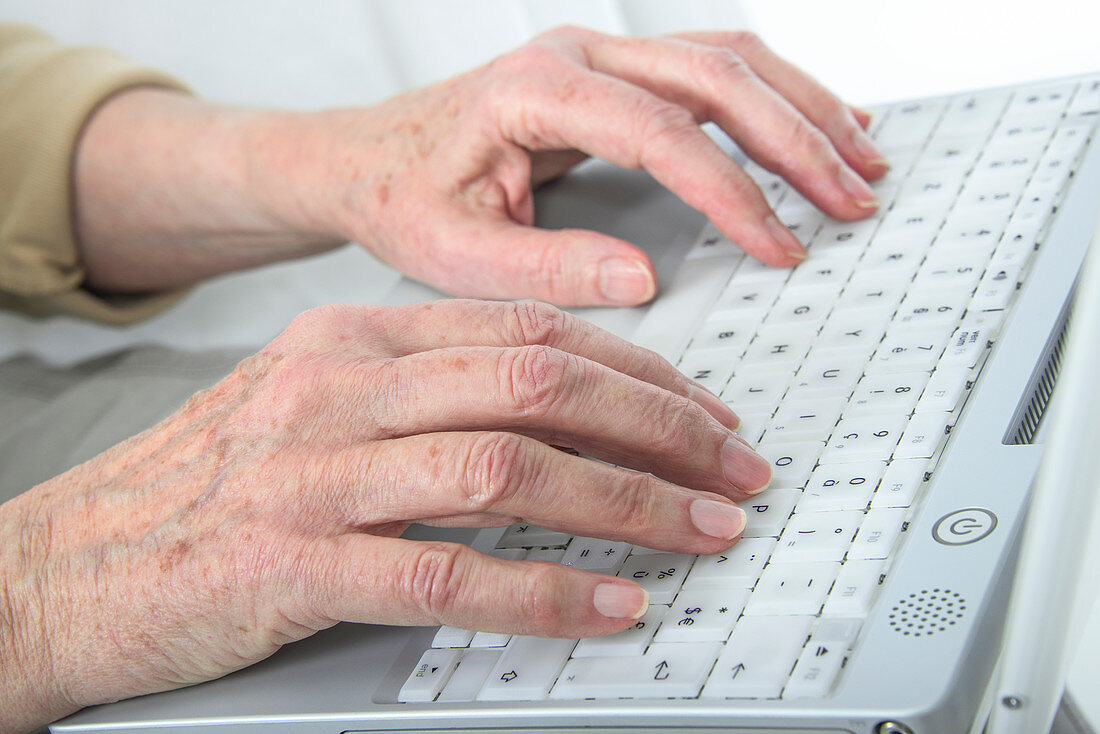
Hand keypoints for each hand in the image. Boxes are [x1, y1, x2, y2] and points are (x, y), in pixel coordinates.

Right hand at [0, 300, 769, 730]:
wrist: (75, 560)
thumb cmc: (212, 483)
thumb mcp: (321, 403)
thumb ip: (430, 394)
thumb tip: (560, 412)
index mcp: (356, 335)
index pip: (528, 332)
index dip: (637, 372)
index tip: (704, 413)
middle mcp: (341, 386)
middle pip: (537, 385)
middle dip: (659, 429)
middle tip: (734, 470)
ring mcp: (316, 473)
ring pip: (509, 470)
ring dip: (627, 505)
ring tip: (704, 534)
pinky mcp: (293, 564)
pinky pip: (448, 573)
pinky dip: (546, 592)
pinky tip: (612, 606)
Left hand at [75, 27, 885, 304]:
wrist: (371, 157)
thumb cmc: (403, 198)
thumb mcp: (451, 251)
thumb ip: (541, 268)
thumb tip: (641, 279)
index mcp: (535, 90)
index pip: (661, 132)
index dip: (732, 192)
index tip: (782, 248)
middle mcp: (576, 54)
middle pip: (716, 75)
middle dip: (797, 140)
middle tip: (853, 201)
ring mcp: (599, 54)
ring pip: (728, 58)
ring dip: (803, 107)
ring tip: (863, 161)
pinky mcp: (614, 72)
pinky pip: (713, 67)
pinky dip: (775, 96)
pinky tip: (817, 126)